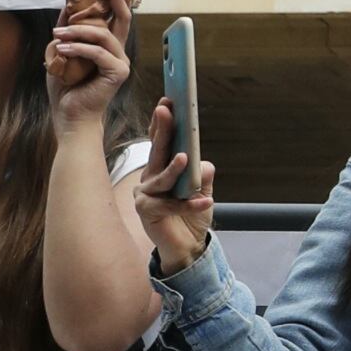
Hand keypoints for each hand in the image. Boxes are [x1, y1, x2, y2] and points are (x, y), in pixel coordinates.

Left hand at [46, 0, 135, 129]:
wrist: (71, 117)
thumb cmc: (66, 90)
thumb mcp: (61, 53)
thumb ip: (66, 33)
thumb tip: (65, 8)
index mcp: (108, 48)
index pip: (117, 19)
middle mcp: (119, 53)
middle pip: (122, 19)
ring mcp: (120, 63)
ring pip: (103, 35)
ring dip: (78, 30)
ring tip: (57, 33)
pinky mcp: (116, 73)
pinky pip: (97, 53)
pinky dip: (78, 48)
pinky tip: (61, 48)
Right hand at [134, 101, 216, 272]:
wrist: (187, 247)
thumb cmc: (191, 216)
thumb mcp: (202, 191)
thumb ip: (202, 175)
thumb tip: (203, 163)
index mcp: (161, 168)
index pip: (161, 142)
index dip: (164, 123)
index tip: (168, 102)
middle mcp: (149, 178)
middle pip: (157, 151)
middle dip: (163, 130)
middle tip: (167, 111)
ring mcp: (145, 195)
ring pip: (161, 178)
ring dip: (174, 168)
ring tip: (186, 158)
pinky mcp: (147, 212)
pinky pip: (171, 205)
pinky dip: (190, 204)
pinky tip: (205, 202)